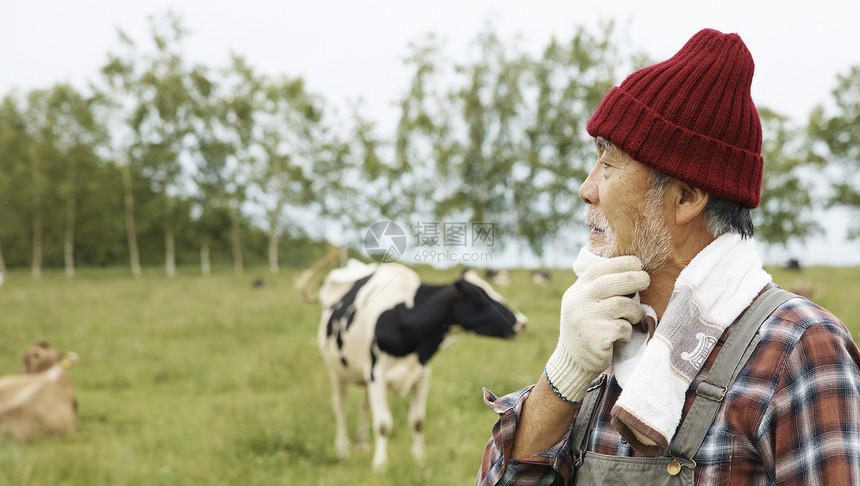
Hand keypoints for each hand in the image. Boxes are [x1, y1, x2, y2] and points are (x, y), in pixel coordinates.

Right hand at [544, 255, 648, 402]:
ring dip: (634, 312)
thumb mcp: (585, 303)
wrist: (572, 362)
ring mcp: (586, 318)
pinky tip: (620, 338)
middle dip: (636, 279)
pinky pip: (624, 328)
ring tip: (632, 318)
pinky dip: (628, 333)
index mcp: (577, 290)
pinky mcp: (596, 337)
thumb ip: (600, 289)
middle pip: (615, 282)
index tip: (637, 263)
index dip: (621, 263)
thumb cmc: (587, 328)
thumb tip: (633, 271)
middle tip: (646, 281)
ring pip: (624, 305)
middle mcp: (579, 301)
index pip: (600, 269)